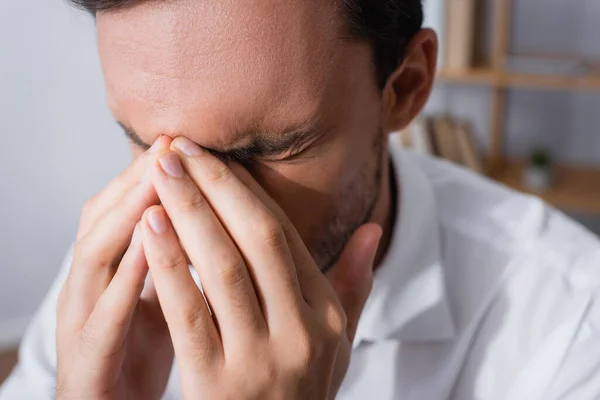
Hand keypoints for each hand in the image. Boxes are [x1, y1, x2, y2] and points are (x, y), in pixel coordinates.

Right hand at [55, 137, 174, 399]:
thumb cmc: (140, 348)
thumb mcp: (161, 294)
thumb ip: (176, 255)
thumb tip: (213, 215)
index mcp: (111, 269)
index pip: (128, 210)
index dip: (153, 174)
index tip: (187, 142)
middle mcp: (89, 286)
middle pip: (106, 219)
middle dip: (138, 180)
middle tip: (170, 145)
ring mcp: (81, 321)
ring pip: (96, 255)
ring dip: (126, 215)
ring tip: (156, 180)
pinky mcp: (86, 361)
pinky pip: (104, 318)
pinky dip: (125, 281)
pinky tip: (150, 253)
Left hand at [140, 137, 381, 398]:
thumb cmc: (298, 391)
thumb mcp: (337, 343)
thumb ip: (355, 284)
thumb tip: (373, 227)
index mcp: (326, 315)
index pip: (283, 237)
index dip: (245, 192)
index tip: (214, 157)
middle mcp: (301, 332)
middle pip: (258, 240)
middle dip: (216, 187)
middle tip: (182, 148)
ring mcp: (260, 360)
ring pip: (223, 269)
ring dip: (190, 213)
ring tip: (161, 173)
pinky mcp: (217, 384)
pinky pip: (189, 313)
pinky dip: (169, 266)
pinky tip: (150, 227)